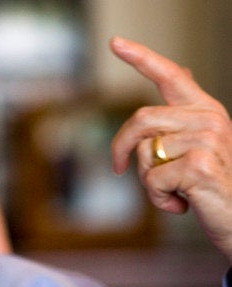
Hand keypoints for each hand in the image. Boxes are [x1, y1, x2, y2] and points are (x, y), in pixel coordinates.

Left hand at [111, 37, 231, 262]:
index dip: (141, 57)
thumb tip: (182, 70)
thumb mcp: (199, 147)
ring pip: (143, 155)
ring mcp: (208, 140)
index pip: (170, 75)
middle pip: (139, 120)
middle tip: (119, 169)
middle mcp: (208, 118)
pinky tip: (183, 204)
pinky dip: (159, 199)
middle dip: (121, 148)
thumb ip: (182, 116)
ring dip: (149, 182)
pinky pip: (153, 179)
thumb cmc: (212, 188)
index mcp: (204, 110)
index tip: (115, 42)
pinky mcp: (201, 165)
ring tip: (177, 192)